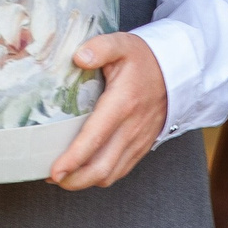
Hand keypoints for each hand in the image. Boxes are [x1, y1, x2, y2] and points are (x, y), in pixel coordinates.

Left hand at [49, 33, 166, 189]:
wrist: (176, 73)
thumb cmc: (144, 60)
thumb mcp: (122, 45)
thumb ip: (100, 48)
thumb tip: (78, 57)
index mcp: (122, 104)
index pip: (95, 138)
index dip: (73, 159)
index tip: (54, 171)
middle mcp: (131, 128)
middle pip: (101, 168)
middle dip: (73, 180)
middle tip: (51, 178)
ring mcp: (137, 141)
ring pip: (110, 174)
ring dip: (84, 182)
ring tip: (62, 178)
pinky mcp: (141, 147)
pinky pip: (120, 171)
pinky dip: (100, 177)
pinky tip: (83, 172)